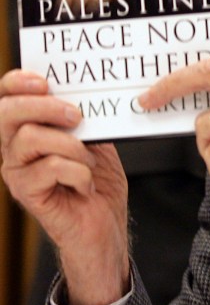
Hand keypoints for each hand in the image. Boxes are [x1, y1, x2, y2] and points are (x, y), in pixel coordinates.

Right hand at [0, 70, 129, 304]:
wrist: (105, 223)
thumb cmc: (98, 181)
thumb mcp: (96, 140)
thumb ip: (85, 118)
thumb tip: (85, 95)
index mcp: (29, 130)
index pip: (8, 98)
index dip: (18, 83)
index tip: (44, 81)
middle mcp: (15, 150)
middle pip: (8, 113)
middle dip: (45, 106)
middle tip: (76, 116)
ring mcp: (18, 172)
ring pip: (31, 137)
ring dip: (72, 146)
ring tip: (89, 162)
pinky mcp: (27, 194)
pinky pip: (51, 166)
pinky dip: (79, 172)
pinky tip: (86, 184)